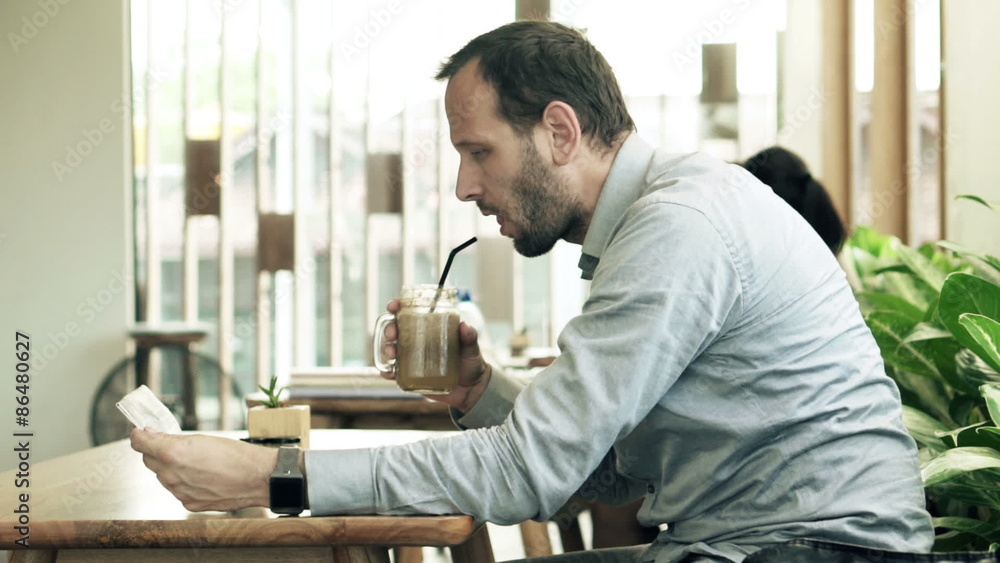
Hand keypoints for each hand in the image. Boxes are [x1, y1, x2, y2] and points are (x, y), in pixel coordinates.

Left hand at [129, 428, 276, 511]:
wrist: (257, 478)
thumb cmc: (236, 455)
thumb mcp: (202, 438)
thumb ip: (173, 440)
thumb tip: (153, 436)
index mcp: (172, 454)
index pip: (140, 443)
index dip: (139, 435)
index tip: (141, 432)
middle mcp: (171, 476)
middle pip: (150, 460)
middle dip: (156, 451)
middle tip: (170, 443)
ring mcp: (179, 492)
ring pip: (164, 476)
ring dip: (172, 468)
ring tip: (196, 462)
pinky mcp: (189, 504)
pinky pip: (178, 490)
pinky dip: (184, 482)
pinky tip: (202, 476)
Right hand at [378, 298, 492, 412]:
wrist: (472, 390)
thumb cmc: (471, 363)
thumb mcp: (472, 348)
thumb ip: (470, 337)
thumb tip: (465, 326)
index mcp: (430, 328)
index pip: (409, 313)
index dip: (398, 307)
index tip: (394, 306)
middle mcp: (417, 341)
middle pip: (396, 329)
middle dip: (389, 329)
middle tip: (392, 334)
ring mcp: (412, 358)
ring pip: (391, 349)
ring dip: (386, 349)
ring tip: (392, 355)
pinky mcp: (411, 375)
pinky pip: (394, 372)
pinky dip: (387, 371)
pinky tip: (388, 373)